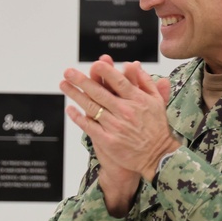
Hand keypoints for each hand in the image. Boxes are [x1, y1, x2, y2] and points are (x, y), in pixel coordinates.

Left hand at [61, 58, 176, 210]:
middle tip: (68, 72)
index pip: (119, 82)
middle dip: (82, 80)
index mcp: (137, 100)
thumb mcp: (157, 102)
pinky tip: (69, 109)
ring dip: (75, 95)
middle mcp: (125, 111)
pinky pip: (89, 126)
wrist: (156, 156)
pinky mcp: (107, 140)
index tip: (94, 64)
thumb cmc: (156, 128)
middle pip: (100, 92)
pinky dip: (78, 117)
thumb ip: (145, 82)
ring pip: (91, 107)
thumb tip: (133, 65)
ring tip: (64, 84)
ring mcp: (115, 126)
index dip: (106, 72)